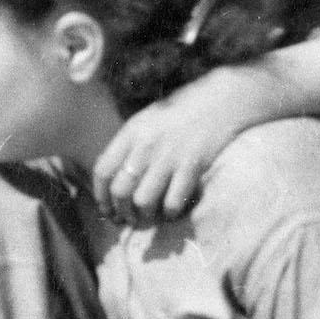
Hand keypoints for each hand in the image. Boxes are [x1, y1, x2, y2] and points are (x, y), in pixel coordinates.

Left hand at [94, 66, 277, 225]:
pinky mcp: (191, 168)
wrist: (219, 100)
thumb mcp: (145, 121)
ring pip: (143, 201)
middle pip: (120, 190)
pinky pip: (172, 202)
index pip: (103, 170)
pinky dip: (169, 213)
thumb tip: (112, 179)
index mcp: (131, 133)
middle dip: (120, 211)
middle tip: (126, 218)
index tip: (105, 207)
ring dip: (143, 215)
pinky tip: (170, 211)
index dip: (100, 194)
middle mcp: (145, 146)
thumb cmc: (179, 112)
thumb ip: (128, 146)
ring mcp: (168, 158)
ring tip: (146, 217)